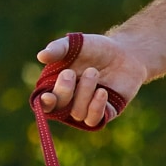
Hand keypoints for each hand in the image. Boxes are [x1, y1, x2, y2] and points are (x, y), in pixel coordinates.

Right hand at [33, 32, 147, 126]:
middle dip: (63, 91)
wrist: (125, 53)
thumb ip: (58, 49)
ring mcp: (88, 108)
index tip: (48, 96)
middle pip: (59, 108)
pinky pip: (95, 120)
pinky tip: (102, 91)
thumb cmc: (96, 48)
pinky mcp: (106, 112)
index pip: (44, 103)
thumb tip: (41, 56)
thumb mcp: (75, 44)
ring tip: (92, 71)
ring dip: (84, 92)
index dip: (43, 104)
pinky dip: (96, 107)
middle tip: (70, 73)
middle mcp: (70, 101)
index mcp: (56, 86)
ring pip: (78, 113)